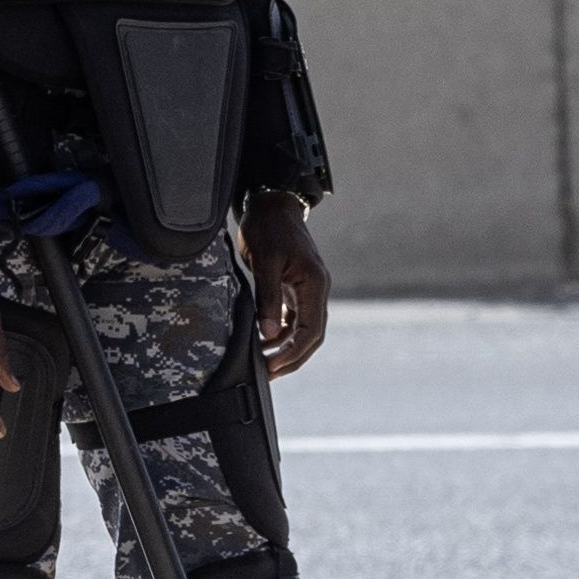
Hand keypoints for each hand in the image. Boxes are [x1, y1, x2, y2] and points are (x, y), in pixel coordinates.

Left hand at [243, 194, 332, 378]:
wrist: (271, 205)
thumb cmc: (268, 228)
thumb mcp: (265, 262)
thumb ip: (268, 298)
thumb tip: (267, 333)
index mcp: (314, 284)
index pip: (311, 331)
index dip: (292, 352)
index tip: (272, 366)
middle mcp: (316, 290)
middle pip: (311, 336)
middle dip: (291, 357)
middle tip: (268, 373)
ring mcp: (307, 290)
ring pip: (302, 330)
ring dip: (285, 347)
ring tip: (263, 362)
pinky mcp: (294, 289)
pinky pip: (292, 319)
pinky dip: (279, 332)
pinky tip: (263, 341)